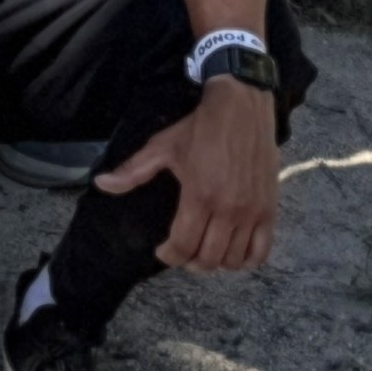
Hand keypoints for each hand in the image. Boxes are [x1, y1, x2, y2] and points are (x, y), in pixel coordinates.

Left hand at [99, 73, 282, 273]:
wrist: (242, 108)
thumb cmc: (199, 128)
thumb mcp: (162, 147)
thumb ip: (132, 171)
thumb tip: (101, 184)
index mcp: (200, 196)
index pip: (184, 245)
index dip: (170, 255)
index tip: (163, 250)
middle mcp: (229, 210)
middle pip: (208, 258)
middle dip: (190, 261)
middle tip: (182, 251)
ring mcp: (253, 212)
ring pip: (234, 259)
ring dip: (216, 262)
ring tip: (204, 251)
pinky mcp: (270, 210)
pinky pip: (262, 251)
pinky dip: (247, 260)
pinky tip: (233, 251)